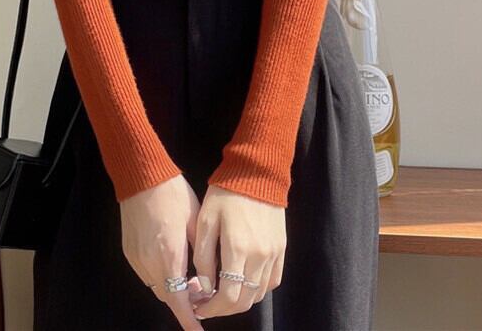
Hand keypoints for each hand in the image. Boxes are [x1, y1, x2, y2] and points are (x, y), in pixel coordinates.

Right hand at [119, 174, 204, 330]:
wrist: (142, 177)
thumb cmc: (174, 195)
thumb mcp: (196, 221)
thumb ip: (201, 254)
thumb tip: (205, 279)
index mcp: (169, 256)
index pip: (179, 301)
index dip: (189, 319)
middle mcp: (149, 263)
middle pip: (167, 297)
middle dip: (183, 301)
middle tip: (200, 292)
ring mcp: (136, 258)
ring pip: (156, 286)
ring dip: (171, 288)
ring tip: (187, 276)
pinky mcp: (128, 251)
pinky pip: (146, 273)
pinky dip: (159, 275)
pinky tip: (170, 262)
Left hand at [190, 185, 285, 318]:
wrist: (256, 172)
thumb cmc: (225, 193)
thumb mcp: (206, 220)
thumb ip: (204, 256)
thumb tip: (205, 286)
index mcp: (238, 248)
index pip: (228, 297)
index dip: (212, 309)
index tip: (199, 307)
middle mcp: (260, 256)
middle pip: (245, 301)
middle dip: (224, 309)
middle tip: (209, 303)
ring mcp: (274, 253)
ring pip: (259, 294)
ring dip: (241, 300)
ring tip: (224, 292)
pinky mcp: (282, 248)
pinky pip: (273, 280)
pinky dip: (258, 288)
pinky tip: (244, 281)